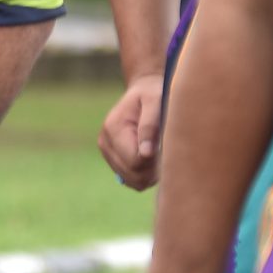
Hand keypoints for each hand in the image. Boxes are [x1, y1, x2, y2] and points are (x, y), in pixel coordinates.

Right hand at [99, 73, 164, 189]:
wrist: (143, 91)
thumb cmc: (153, 94)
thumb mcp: (155, 101)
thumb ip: (150, 126)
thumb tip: (146, 153)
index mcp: (113, 128)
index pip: (134, 161)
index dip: (155, 160)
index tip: (167, 148)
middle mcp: (106, 143)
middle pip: (133, 175)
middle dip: (154, 169)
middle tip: (167, 151)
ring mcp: (108, 153)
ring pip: (133, 181)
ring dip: (150, 174)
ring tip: (161, 154)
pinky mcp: (113, 159)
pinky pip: (132, 180)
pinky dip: (145, 175)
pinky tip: (154, 160)